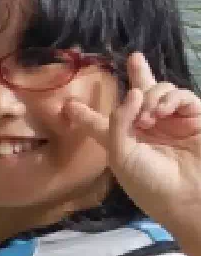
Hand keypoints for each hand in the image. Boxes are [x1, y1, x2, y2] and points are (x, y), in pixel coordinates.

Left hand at [64, 53, 200, 231]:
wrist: (188, 197)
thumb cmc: (148, 181)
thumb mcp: (120, 154)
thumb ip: (118, 121)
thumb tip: (134, 92)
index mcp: (123, 141)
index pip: (100, 123)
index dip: (85, 114)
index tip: (67, 105)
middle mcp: (147, 129)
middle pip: (140, 95)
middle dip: (138, 76)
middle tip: (134, 58)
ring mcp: (172, 123)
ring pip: (159, 92)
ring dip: (150, 96)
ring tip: (147, 116)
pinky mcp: (195, 119)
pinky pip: (182, 97)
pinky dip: (169, 98)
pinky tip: (160, 110)